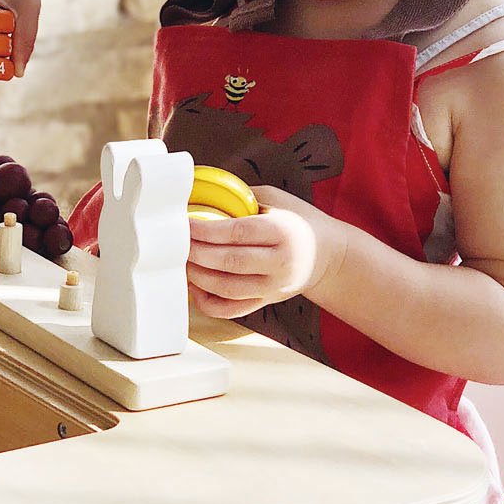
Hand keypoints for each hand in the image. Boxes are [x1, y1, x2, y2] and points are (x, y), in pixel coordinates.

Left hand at [185, 185, 348, 318]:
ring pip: (228, 289)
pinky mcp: (266, 302)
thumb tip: (201, 193)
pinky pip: (232, 310)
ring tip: (182, 263)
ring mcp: (273, 287)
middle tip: (177, 244)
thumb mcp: (277, 199)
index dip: (207, 230)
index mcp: (283, 231)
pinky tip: (195, 287)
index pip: (239, 233)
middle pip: (230, 262)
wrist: (327, 255)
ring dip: (199, 277)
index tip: (185, 224)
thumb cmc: (297, 221)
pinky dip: (208, 302)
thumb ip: (242, 197)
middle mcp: (280, 263)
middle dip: (197, 253)